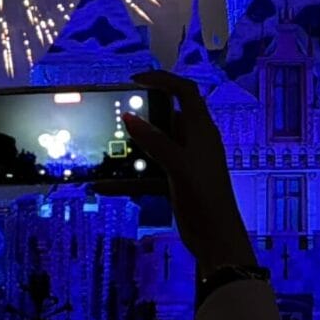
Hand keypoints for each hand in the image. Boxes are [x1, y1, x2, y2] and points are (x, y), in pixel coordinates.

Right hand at [95, 70, 256, 274]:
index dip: (163, 80)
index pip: (185, 92)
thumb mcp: (178, 165)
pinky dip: (127, 179)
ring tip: (104, 148)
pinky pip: (146, 175)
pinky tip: (103, 186)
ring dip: (130, 150)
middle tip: (112, 115)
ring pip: (152, 148)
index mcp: (202, 130)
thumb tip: (129, 117)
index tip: (135, 80)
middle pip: (165, 118)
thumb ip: (155, 141)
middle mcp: (193, 142)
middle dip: (140, 116)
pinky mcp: (174, 183)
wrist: (216, 239)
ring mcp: (183, 163)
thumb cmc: (205, 196)